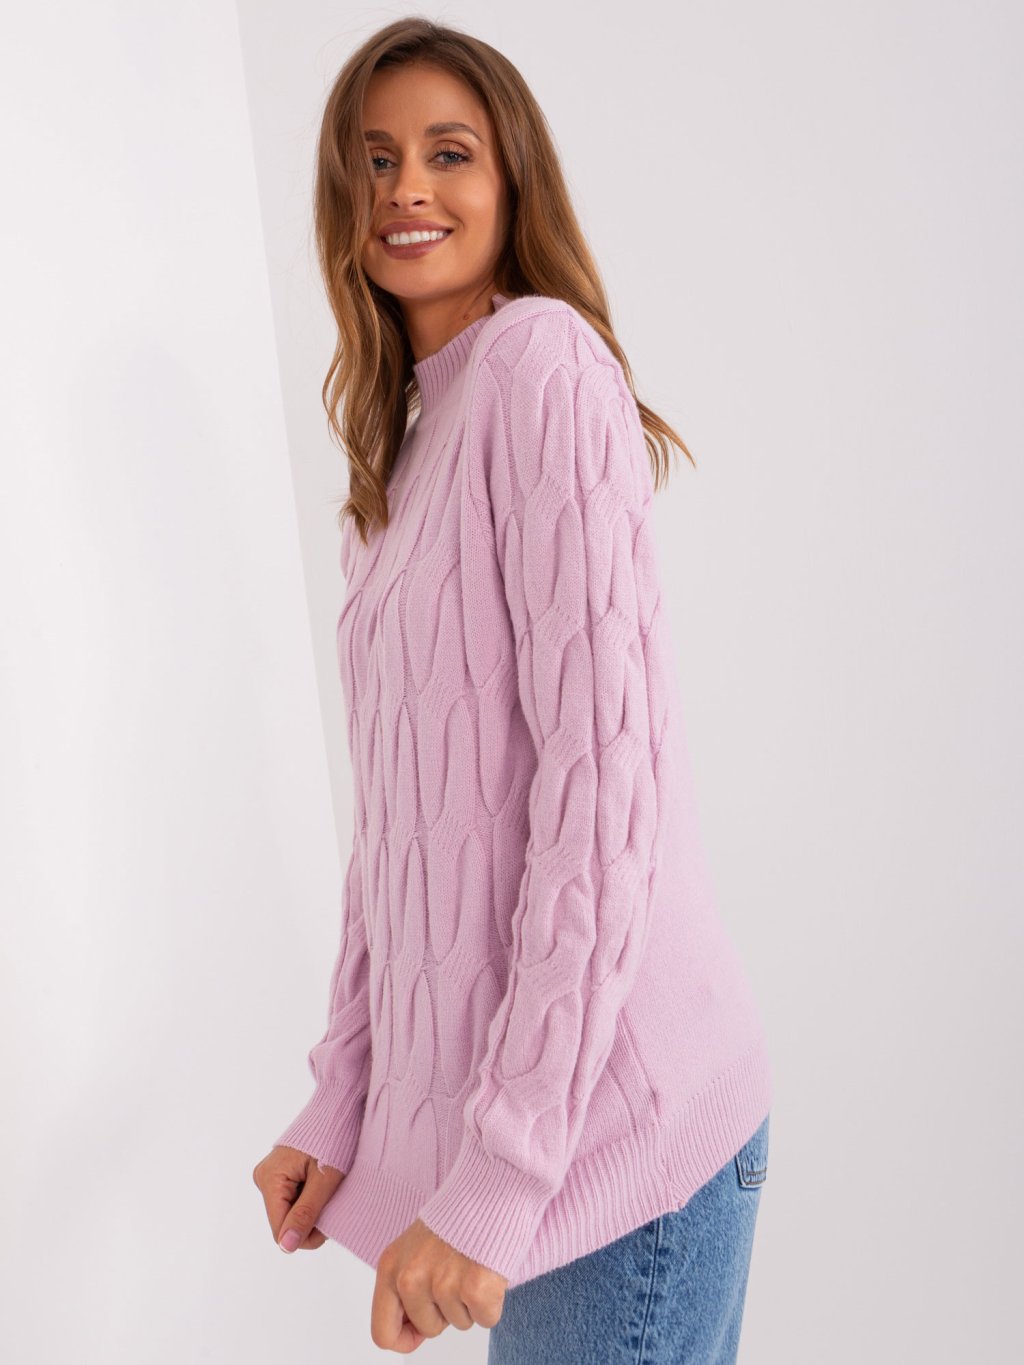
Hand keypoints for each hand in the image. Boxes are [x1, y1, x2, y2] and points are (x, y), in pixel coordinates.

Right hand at [252, 1144, 344, 1252]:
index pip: (280, 1230)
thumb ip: (305, 1213)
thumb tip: (286, 1246)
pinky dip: (310, 1197)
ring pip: (290, 1211)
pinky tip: (323, 1184)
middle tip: (333, 1200)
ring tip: (330, 1189)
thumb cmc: (335, 1138)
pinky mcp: (280, 1173)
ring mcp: (271, 1175)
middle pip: (285, 1221)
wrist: (338, 1106)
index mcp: (270, 1179)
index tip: (331, 1221)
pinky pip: (292, 1198)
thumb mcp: (324, 1181)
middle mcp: (264, 1178)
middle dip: (311, 1219)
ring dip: (312, 1208)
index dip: (306, 1235)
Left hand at [371, 1218, 507, 1351]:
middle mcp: (410, 1277)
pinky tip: (489, 1270)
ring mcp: (442, 1283)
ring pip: (459, 1323)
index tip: (421, 1330)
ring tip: (472, 1264)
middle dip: (446, 1310)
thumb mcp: (415, 1247)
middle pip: (428, 1328)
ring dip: (470, 1302)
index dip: (406, 1337)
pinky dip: (492, 1301)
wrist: (490, 1186)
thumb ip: (407, 1285)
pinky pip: (486, 1318)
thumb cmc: (457, 1216)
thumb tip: (411, 1331)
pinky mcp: (475, 1287)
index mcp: (391, 1267)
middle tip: (457, 1272)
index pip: (383, 1332)